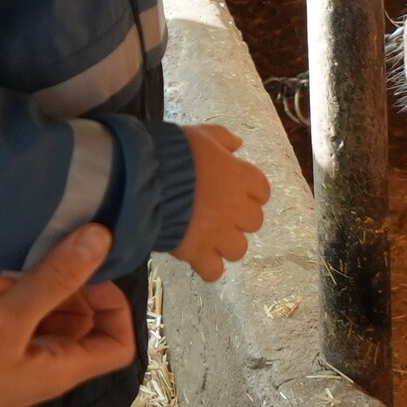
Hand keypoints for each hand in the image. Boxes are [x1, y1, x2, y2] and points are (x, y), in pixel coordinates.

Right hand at [0, 226, 136, 406]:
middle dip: (50, 285)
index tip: (83, 270)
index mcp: (60, 369)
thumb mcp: (5, 318)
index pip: (118, 343)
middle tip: (15, 268)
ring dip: (10, 288)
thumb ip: (55, 279)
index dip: (112, 305)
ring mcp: (5, 362)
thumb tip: (103, 239)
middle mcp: (39, 368)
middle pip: (73, 321)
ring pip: (30, 314)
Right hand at [171, 124, 270, 280]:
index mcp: (241, 177)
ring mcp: (218, 233)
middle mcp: (236, 208)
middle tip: (218, 212)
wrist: (145, 178)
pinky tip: (198, 257)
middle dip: (239, 218)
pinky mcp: (197, 252)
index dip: (250, 192)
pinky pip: (214, 271)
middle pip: (254, 222)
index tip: (235, 190)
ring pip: (239, 249)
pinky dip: (208, 267)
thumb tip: (238, 144)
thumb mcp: (200, 135)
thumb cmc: (174, 152)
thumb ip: (222, 139)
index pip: (262, 191)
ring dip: (226, 244)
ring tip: (208, 236)